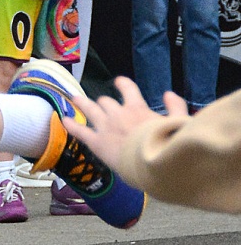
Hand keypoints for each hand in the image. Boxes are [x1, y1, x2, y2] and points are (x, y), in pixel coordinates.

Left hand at [62, 77, 187, 172]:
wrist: (151, 162)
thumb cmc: (167, 144)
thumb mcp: (179, 122)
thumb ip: (175, 107)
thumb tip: (168, 94)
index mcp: (137, 108)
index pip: (128, 89)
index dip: (122, 84)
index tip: (119, 82)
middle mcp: (118, 114)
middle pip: (106, 102)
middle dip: (104, 102)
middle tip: (101, 103)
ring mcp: (105, 127)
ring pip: (90, 110)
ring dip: (82, 103)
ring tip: (75, 99)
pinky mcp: (97, 143)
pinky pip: (80, 131)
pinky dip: (72, 125)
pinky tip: (64, 120)